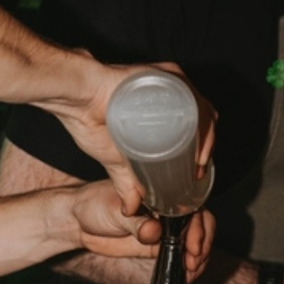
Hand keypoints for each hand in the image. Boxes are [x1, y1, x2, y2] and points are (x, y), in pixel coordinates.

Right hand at [59, 60, 218, 214]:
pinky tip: (196, 138)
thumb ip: (126, 183)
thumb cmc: (89, 120)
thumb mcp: (114, 160)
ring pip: (202, 110)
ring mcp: (168, 84)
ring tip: (197, 160)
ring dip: (206, 138)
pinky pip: (193, 97)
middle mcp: (168, 96)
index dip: (200, 154)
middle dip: (205, 148)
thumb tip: (131, 209)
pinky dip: (201, 119)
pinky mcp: (166, 74)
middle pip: (202, 121)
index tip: (196, 174)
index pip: (193, 132)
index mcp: (160, 113)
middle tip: (197, 170)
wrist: (77, 99)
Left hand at [64, 186, 214, 274]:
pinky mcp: (159, 245)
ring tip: (191, 271)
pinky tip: (187, 276)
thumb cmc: (93, 205)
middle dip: (201, 243)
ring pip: (193, 240)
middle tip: (193, 260)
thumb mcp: (114, 211)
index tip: (192, 244)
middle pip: (200, 222)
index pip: (191, 205)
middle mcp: (168, 208)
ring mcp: (166, 227)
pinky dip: (186, 266)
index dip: (198, 225)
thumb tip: (154, 230)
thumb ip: (135, 223)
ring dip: (198, 257)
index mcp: (161, 192)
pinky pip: (180, 254)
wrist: (77, 222)